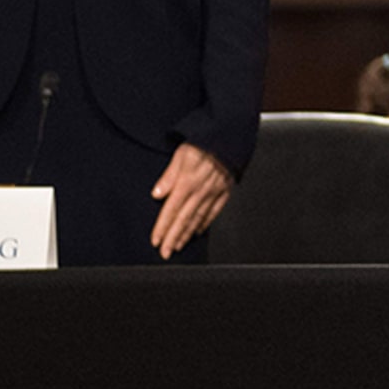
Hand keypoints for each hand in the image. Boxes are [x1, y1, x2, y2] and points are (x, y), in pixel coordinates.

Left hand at [150, 142, 232, 259]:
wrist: (232, 135)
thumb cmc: (205, 140)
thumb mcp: (181, 154)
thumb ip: (169, 176)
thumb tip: (157, 194)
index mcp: (187, 182)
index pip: (171, 210)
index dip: (163, 228)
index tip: (156, 241)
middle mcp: (201, 191)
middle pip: (184, 219)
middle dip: (173, 238)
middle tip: (166, 253)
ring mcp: (214, 192)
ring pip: (198, 218)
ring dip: (187, 234)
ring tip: (179, 246)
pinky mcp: (225, 190)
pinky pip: (214, 211)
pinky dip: (205, 223)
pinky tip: (199, 230)